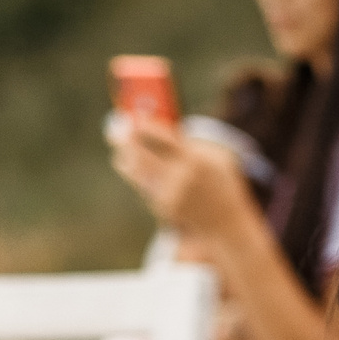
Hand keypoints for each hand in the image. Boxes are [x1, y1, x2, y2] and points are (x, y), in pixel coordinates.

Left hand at [112, 117, 256, 244]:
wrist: (224, 222)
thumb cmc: (219, 182)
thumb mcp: (216, 157)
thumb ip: (192, 144)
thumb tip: (160, 128)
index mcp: (196, 160)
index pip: (165, 138)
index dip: (146, 127)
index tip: (133, 118)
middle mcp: (180, 177)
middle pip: (142, 156)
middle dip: (125, 142)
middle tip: (114, 130)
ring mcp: (168, 194)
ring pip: (137, 172)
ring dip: (124, 158)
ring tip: (119, 148)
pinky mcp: (160, 207)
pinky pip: (143, 186)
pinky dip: (136, 174)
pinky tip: (129, 165)